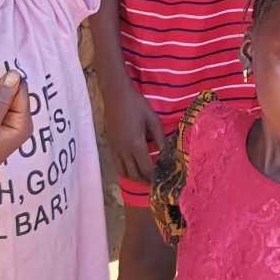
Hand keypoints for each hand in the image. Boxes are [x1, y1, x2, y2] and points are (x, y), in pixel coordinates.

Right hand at [103, 69, 164, 185]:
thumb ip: (160, 138)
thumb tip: (168, 154)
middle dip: (145, 182)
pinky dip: (126, 171)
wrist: (116, 95)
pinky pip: (117, 165)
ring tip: (145, 178)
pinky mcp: (111, 146)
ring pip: (123, 172)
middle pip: (134, 175)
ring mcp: (115, 149)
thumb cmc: (137, 105)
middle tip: (155, 183)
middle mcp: (123, 151)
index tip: (163, 180)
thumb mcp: (153, 120)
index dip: (154, 177)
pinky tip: (133, 168)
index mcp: (135, 145)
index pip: (146, 168)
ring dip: (135, 178)